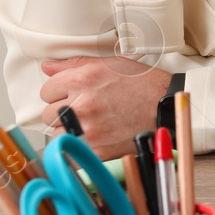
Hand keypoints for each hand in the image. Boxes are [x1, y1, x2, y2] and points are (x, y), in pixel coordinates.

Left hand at [39, 57, 170, 159]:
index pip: (47, 90)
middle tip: (83, 109)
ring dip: (68, 130)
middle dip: (62, 111)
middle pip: (49, 113)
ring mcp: (87, 129)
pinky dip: (77, 145)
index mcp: (84, 80)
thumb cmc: (145, 86)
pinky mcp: (94, 149)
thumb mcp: (112, 64)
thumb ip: (75, 64)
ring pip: (56, 133)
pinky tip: (92, 137)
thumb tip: (48, 67)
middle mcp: (82, 104)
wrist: (167, 109)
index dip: (59, 92)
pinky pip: (70, 149)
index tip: (70, 94)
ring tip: (89, 123)